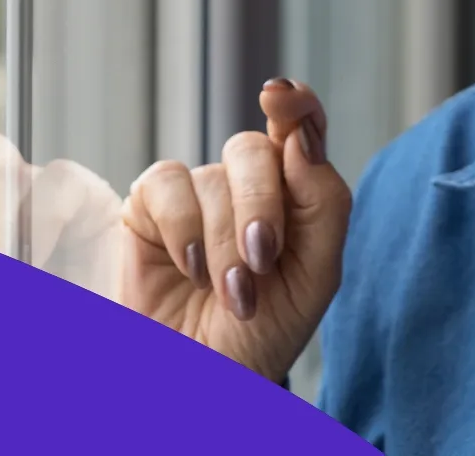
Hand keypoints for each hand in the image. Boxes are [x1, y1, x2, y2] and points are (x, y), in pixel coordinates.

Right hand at [120, 81, 350, 383]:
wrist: (207, 379)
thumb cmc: (265, 329)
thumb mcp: (316, 275)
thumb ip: (324, 202)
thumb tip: (300, 136)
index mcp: (294, 189)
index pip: (299, 125)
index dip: (295, 103)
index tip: (281, 97)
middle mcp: (246, 182)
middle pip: (255, 151)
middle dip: (259, 209)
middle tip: (259, 263)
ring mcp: (198, 192)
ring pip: (212, 176)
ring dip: (224, 240)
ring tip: (229, 294)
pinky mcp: (150, 208)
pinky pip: (166, 185)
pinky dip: (183, 228)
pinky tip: (190, 268)